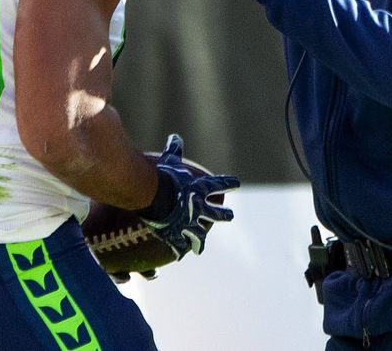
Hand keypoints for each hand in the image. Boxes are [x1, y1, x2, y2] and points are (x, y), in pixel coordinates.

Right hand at [141, 134, 239, 259]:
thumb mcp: (170, 161)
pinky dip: (179, 250)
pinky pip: (179, 245)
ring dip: (200, 242)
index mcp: (199, 190)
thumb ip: (174, 151)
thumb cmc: (164, 176)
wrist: (154, 195)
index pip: (217, 185)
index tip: (237, 183)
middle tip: (230, 216)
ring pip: (199, 235)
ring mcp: (188, 224)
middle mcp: (198, 208)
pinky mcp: (176, 235)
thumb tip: (175, 137)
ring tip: (200, 248)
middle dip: (223, 215)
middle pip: (215, 213)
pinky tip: (180, 255)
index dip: (227, 183)